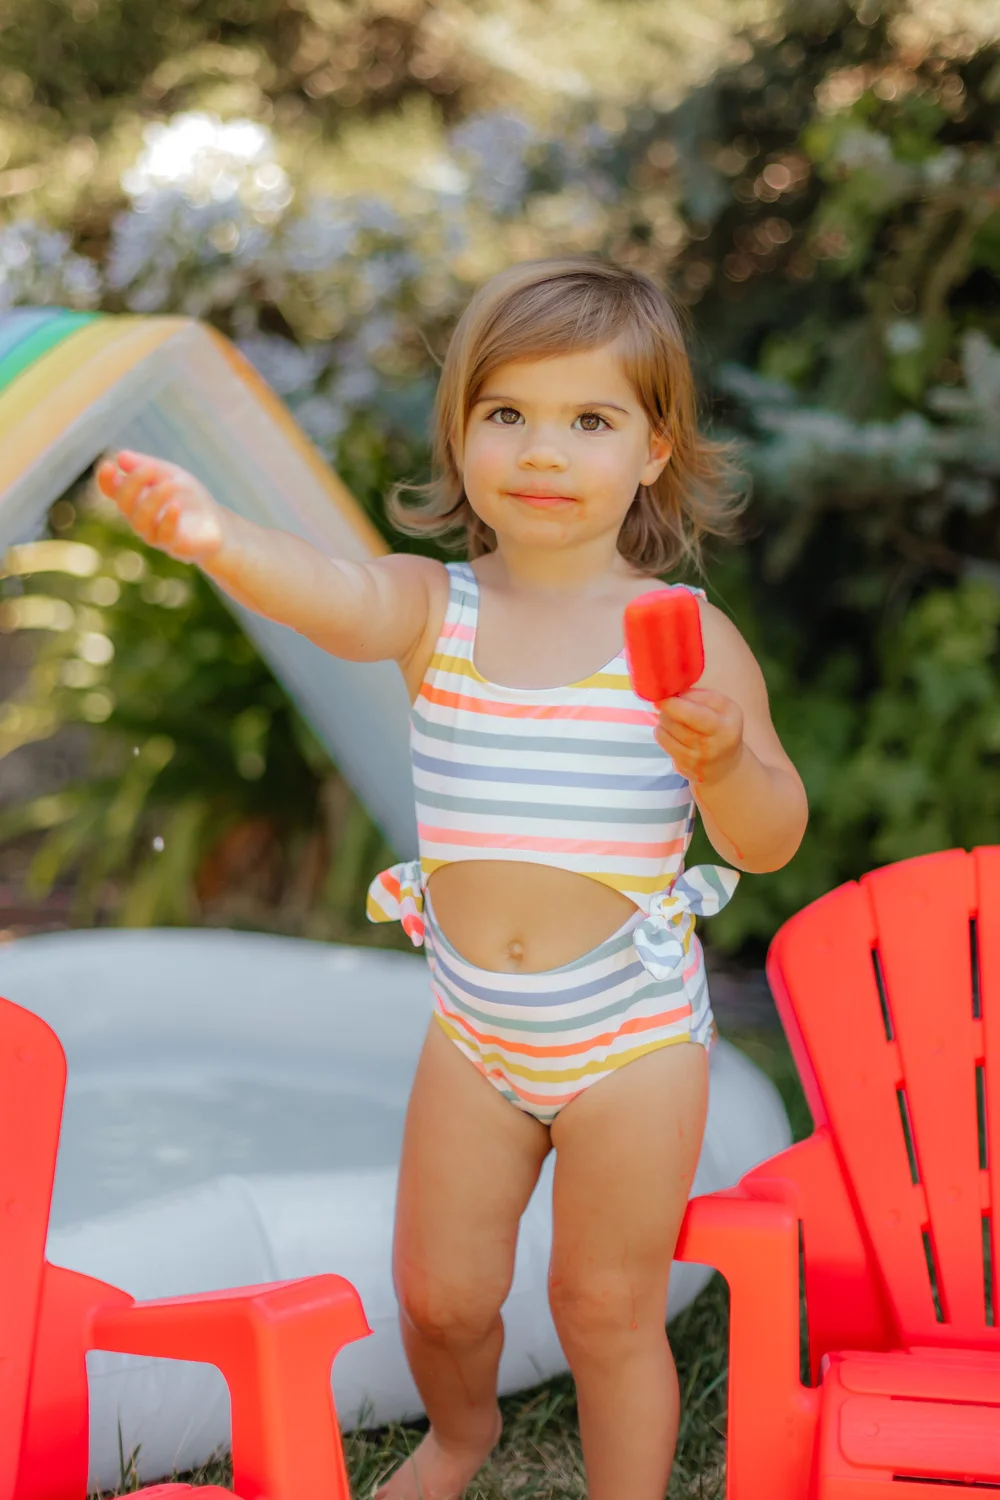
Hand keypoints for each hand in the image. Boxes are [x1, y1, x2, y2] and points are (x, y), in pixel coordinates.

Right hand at [96, 450, 225, 563]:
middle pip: (124, 504)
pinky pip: (164, 535)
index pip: (113, 492)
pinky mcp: (174, 546)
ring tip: (170, 484)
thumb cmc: (190, 499)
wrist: (217, 525)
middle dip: (134, 484)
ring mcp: (155, 535)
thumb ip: (148, 465)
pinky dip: (168, 520)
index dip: (106, 481)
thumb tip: (121, 456)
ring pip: (140, 521)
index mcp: (136, 499)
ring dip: (154, 499)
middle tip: (151, 468)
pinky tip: (176, 507)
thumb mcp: (172, 475)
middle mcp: (140, 519)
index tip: (109, 465)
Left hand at [655, 687, 743, 785]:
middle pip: (676, 723)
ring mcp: (696, 758)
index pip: (693, 714)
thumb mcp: (723, 707)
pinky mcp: (683, 766)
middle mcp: (712, 745)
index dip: (673, 705)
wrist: (726, 766)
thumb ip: (701, 696)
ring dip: (663, 721)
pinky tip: (671, 732)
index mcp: (725, 726)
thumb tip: (674, 694)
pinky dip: (662, 734)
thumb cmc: (722, 727)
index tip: (663, 697)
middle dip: (666, 710)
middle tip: (668, 705)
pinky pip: (663, 744)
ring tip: (672, 719)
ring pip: (665, 733)